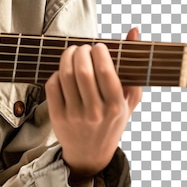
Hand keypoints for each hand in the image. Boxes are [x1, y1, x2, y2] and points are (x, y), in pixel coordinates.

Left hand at [45, 27, 142, 186]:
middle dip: (81, 51)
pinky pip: (52, 85)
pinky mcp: (57, 116)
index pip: (105, 72)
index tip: (98, 47)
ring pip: (65, 75)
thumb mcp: (128, 100)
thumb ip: (133, 66)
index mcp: (116, 107)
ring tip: (72, 53)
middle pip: (82, 71)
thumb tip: (134, 31)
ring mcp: (74, 115)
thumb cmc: (112, 121)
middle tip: (83, 48)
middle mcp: (95, 112)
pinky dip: (56, 73)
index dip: (99, 53)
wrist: (90, 155)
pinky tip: (63, 71)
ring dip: (67, 57)